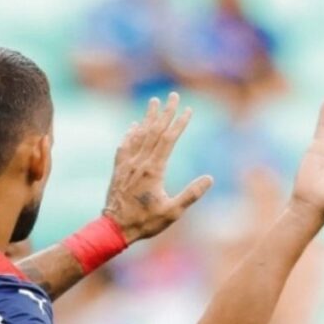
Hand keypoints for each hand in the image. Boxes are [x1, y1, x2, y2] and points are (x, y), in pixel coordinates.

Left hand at [103, 92, 212, 243]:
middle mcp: (139, 162)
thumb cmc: (144, 222)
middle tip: (173, 95)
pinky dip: (130, 134)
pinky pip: (124, 146)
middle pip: (154, 131)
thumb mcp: (172, 212)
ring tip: (154, 102)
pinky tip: (132, 127)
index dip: (179, 123)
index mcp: (154, 170)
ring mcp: (126, 164)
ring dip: (148, 118)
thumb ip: (191, 194)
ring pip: (139, 135)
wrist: (114, 228)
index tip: (188, 110)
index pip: (169, 140)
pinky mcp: (118, 170)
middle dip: (165, 113)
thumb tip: (209, 179)